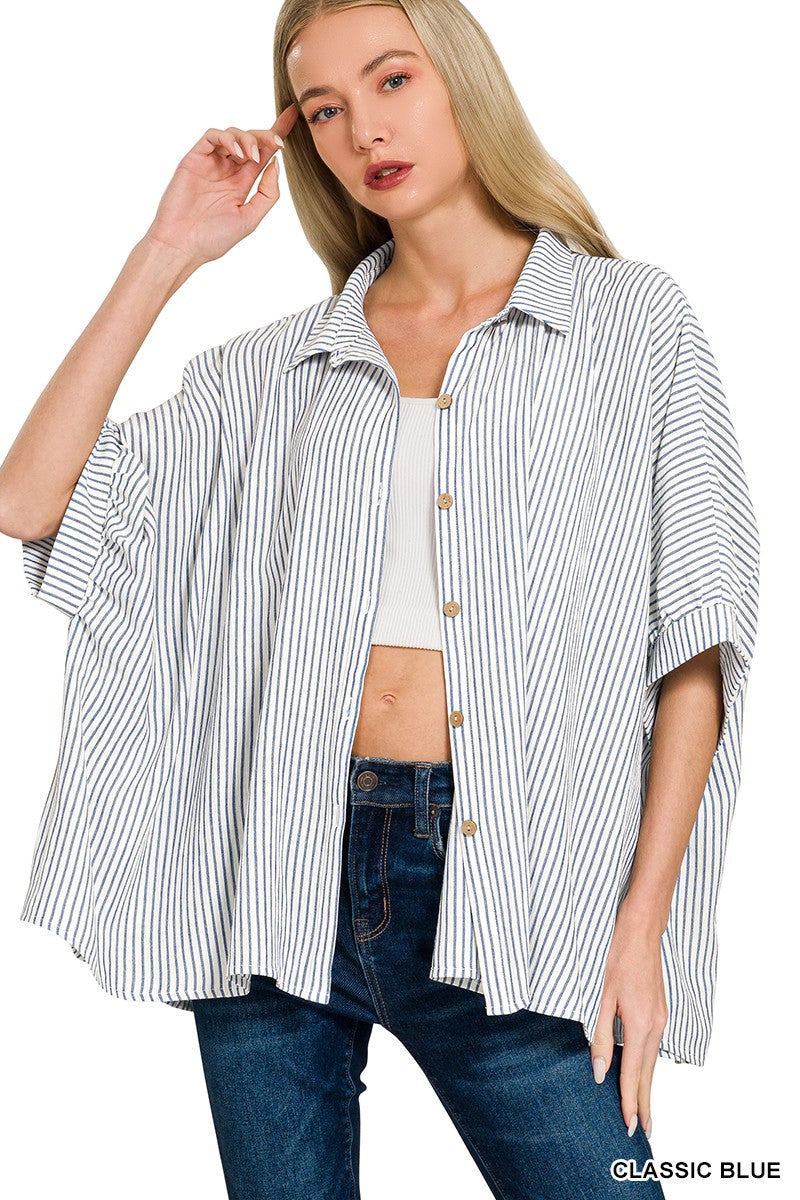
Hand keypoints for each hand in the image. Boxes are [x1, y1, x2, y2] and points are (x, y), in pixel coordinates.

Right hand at [142, 103, 298, 268]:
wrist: (182, 246)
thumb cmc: (213, 238)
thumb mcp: (250, 218)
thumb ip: (267, 193)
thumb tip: (276, 164)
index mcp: (242, 182)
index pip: (264, 153)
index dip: (278, 133)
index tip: (293, 116)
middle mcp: (228, 169)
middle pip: (251, 139)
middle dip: (266, 135)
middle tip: (278, 143)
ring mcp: (211, 163)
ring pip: (233, 134)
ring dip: (248, 139)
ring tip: (252, 156)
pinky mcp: (194, 159)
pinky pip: (212, 136)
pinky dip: (227, 139)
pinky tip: (238, 154)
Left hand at [589, 902, 667, 1138]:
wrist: (640, 930)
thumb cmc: (616, 958)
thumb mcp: (601, 997)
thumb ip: (599, 1036)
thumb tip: (599, 1073)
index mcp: (639, 1025)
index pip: (633, 1074)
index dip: (630, 1102)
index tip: (630, 1127)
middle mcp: (655, 1026)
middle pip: (648, 1074)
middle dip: (644, 1104)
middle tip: (644, 1133)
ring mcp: (660, 1019)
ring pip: (652, 1062)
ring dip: (647, 1088)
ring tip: (643, 1112)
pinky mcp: (658, 1011)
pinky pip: (653, 1048)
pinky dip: (647, 1067)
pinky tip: (641, 1074)